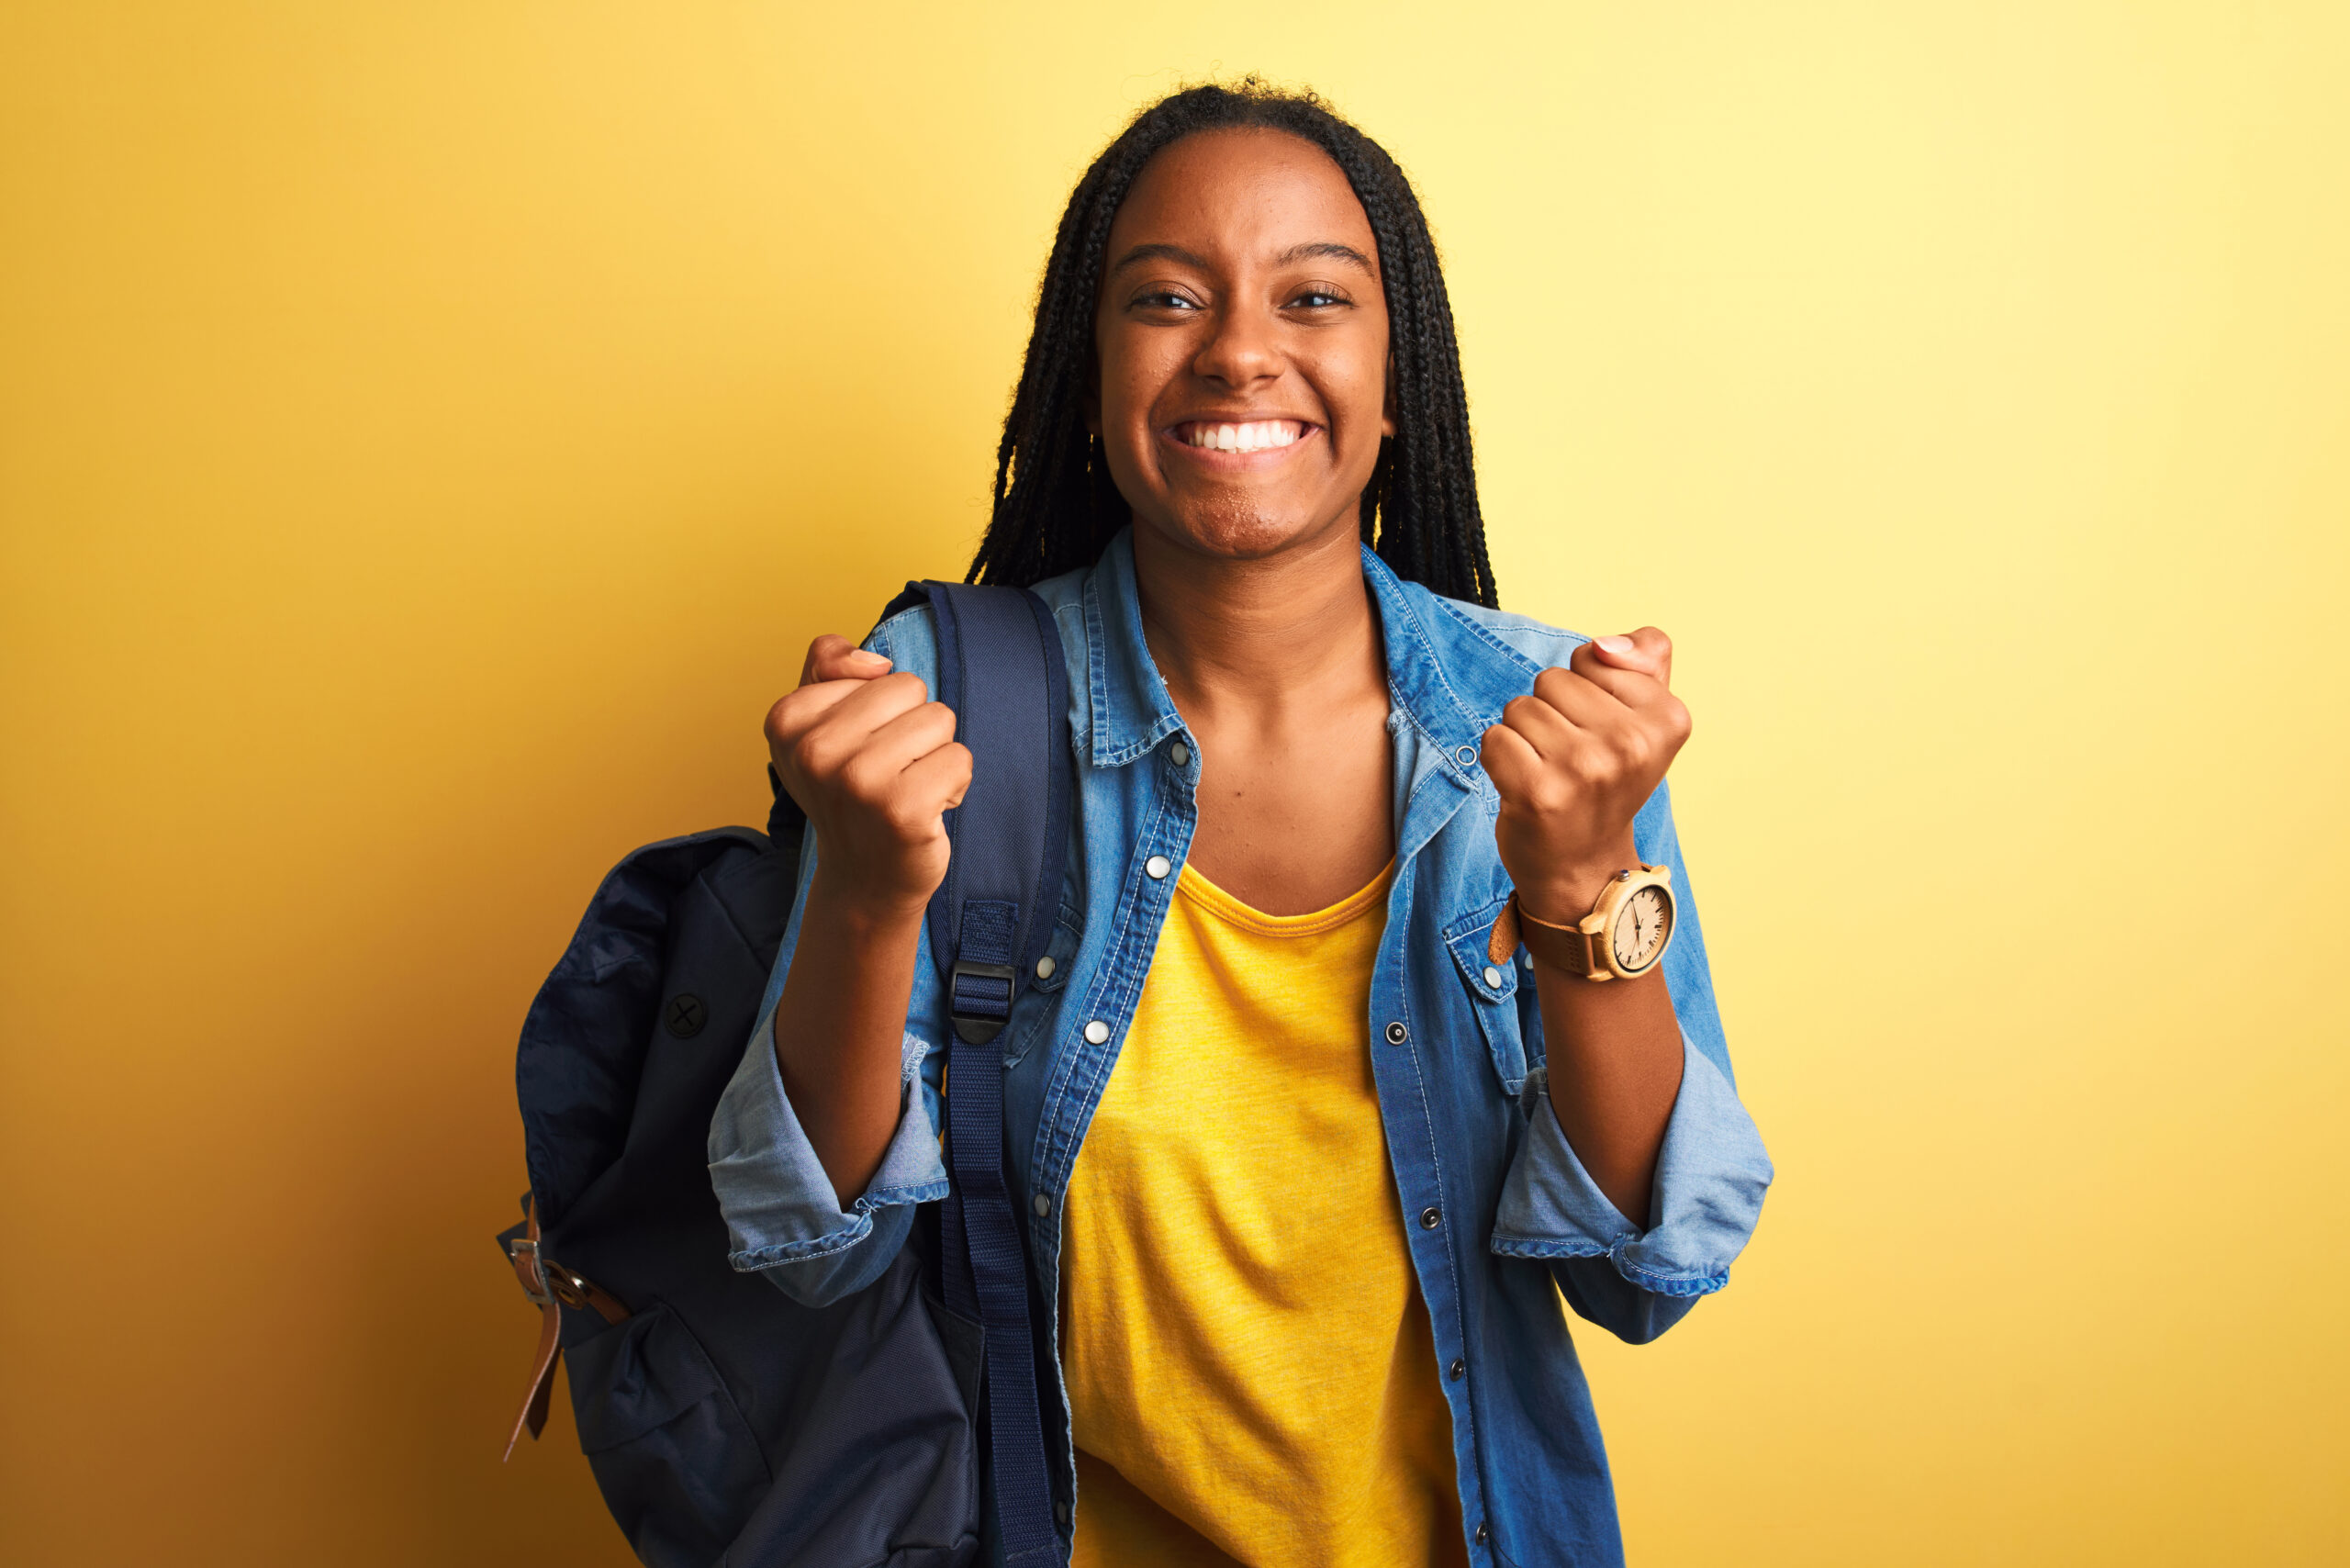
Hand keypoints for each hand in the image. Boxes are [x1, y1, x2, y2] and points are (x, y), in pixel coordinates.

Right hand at [764, 635, 971, 921]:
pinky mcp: (902, 810)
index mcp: (788, 720)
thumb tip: (874, 663)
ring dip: (934, 754)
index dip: (879, 709)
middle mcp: (815, 751)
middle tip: (888, 771)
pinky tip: (925, 812)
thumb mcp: (819, 719)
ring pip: (939, 718)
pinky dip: (954, 784)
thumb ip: (827, 662)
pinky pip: (959, 758)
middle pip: (910, 688)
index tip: (857, 751)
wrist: (863, 878)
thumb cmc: (850, 790)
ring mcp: (857, 781)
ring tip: (907, 788)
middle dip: (912, 725)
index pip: (874, 671)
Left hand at [1479, 628, 1690, 925]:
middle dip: (1551, 712)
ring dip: (1524, 736)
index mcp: (1667, 718)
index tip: (1602, 732)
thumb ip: (1645, 657)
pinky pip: (1494, 738)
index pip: (1591, 656)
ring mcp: (1584, 770)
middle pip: (1551, 679)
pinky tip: (1524, 785)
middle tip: (1571, 758)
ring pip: (1519, 708)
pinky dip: (1499, 758)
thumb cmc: (1609, 778)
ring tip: (1550, 772)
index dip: (1585, 689)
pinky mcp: (1538, 793)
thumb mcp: (1647, 714)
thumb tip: (1602, 647)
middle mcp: (1630, 744)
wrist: (1585, 864)